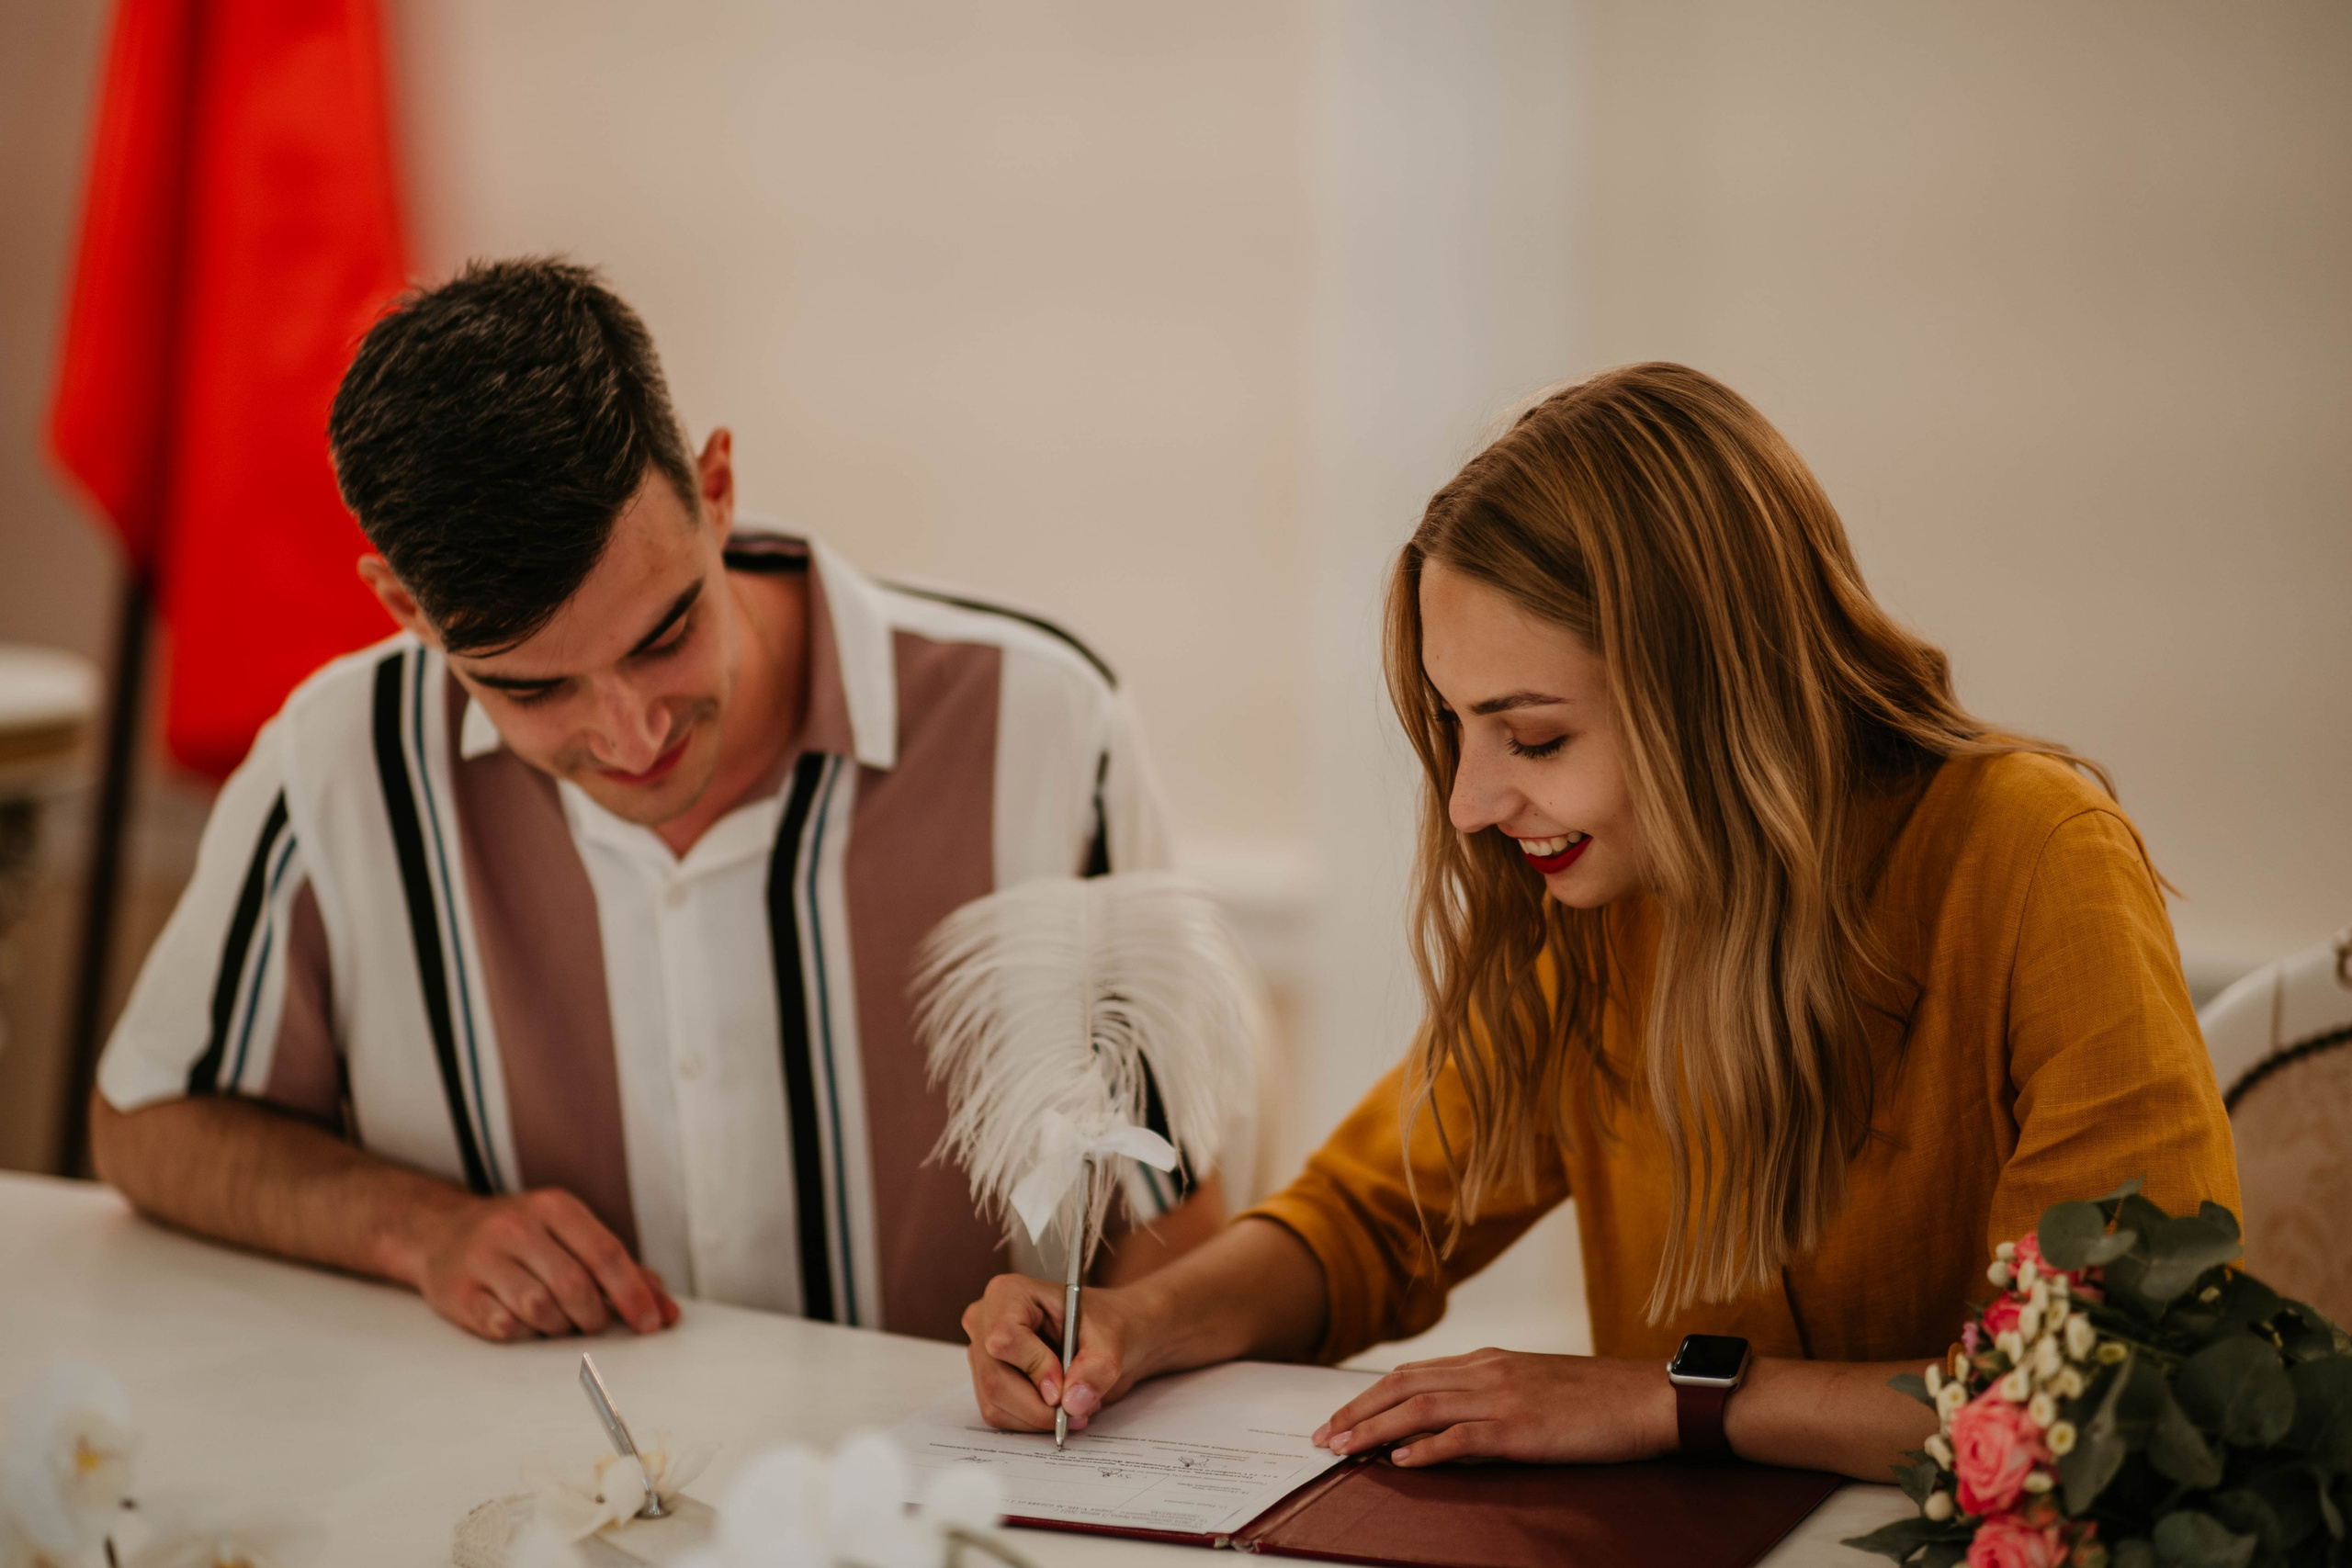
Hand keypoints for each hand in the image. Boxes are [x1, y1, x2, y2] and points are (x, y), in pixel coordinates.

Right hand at [404, 1188, 680, 1341]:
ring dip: (558, 1327)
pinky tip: (524, 1323)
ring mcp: (483, 1257)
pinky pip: (502, 1325)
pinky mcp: (458, 1291)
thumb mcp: (572, 1236)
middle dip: (593, 1315)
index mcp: (555, 1207)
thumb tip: (667, 1314)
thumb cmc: (524, 1239)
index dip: (632, 1293)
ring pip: (539, 1307)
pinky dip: (523, 1333)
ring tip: (557, 1321)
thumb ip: (623, 1271)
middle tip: (593, 1324)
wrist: (440, 1232)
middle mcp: (517, 1226)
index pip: (605, 1252)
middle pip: (574, 1284)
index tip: (650, 1324)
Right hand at [961, 1273, 1165, 1431]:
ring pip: (995, 1403)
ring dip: (1038, 1417)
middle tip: (1078, 1412)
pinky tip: (1055, 1406)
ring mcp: (980, 1352)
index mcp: (1009, 1293)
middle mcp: (985, 1320)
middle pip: (996, 1379)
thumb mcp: (1111, 1340)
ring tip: (1073, 1404)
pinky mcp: (985, 1379)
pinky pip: (999, 1414)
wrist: (1103, 1334)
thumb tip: (1072, 1403)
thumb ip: (1096, 1369)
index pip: (1005, 1338)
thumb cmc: (1103, 1324)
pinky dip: (1031, 1421)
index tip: (1065, 1386)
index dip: (1035, 1367)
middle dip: (1039, 1406)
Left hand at [1311, 1348, 1676, 1467]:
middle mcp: (1488, 1371)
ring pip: (1421, 1408)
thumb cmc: (1598, 1399)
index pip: (1412, 1373)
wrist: (1649, 1397)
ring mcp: (1503, 1398)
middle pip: (1403, 1385)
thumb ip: (1492, 1395)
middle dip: (1357, 1411)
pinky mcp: (1522, 1428)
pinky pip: (1463, 1436)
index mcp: (1489, 1361)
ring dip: (1376, 1429)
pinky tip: (1401, 1462)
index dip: (1369, 1395)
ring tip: (1343, 1449)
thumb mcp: (1534, 1386)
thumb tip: (1450, 1422)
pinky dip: (1427, 1449)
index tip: (1340, 1417)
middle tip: (1323, 1436)